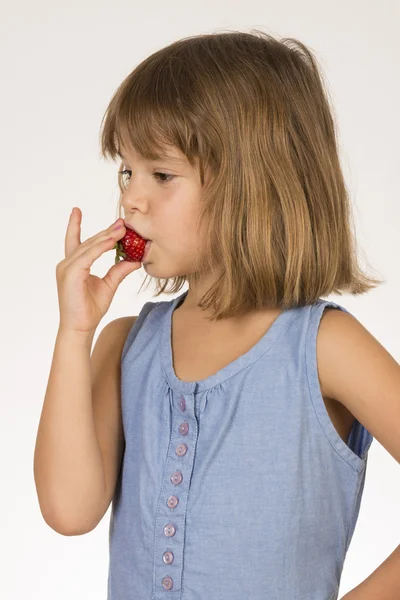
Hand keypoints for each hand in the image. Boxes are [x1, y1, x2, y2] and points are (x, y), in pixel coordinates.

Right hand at [55, 207, 141, 333]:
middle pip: (88, 242)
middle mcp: (67, 264)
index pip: (74, 241)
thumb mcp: (109, 285)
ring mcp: (66, 268)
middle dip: (105, 231)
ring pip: (89, 247)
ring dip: (106, 237)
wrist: (80, 327)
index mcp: (73, 265)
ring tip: (122, 228)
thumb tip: (135, 259)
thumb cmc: (90, 309)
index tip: (77, 210)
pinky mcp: (71, 274)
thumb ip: (119, 270)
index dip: (74, 225)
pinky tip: (112, 241)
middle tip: (121, 221)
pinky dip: (100, 248)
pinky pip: (88, 256)